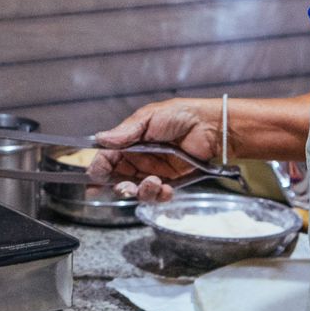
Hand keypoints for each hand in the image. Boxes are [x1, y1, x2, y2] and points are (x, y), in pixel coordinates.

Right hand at [87, 97, 222, 201]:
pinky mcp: (170, 181)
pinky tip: (166, 188)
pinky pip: (157, 194)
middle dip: (120, 187)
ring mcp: (153, 171)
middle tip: (126, 187)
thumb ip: (125, 132)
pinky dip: (159, 195)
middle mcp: (138, 158)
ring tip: (154, 182)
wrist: (211, 126)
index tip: (98, 177)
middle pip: (118, 179)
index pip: (107, 158)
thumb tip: (101, 138)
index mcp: (129, 141)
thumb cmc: (181, 115)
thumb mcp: (149, 117)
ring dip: (141, 191)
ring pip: (137, 190)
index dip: (100, 169)